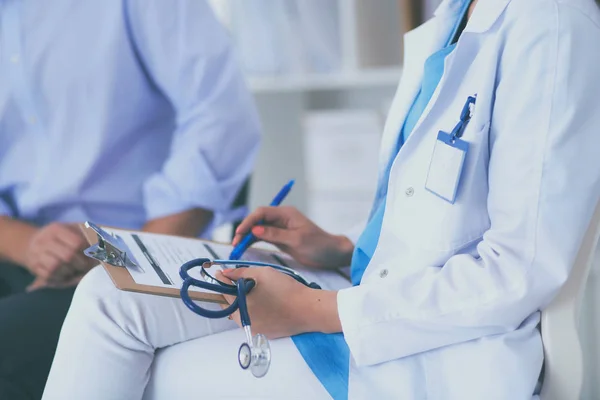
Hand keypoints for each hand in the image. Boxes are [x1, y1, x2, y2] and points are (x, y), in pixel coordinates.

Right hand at [24, 223, 95, 289]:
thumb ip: (89, 235)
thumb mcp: (72, 230)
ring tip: (74, 269)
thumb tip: (109, 244)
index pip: (76, 243)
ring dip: (69, 271)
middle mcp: (44, 240)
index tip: (92, 255)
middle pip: (68, 256)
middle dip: (81, 264)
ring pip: (56, 267)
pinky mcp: (34, 267)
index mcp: (56, 229)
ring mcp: (36, 254)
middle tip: (85, 265)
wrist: (31, 243)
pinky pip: (48, 275)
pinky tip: (65, 273)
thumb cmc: (60, 239)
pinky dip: (60, 277)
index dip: (87, 251)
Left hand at [217, 267, 340, 338]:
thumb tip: (225, 274)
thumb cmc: (285, 289)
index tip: (219, 273)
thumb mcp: (262, 273)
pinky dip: (252, 310)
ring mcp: (253, 329)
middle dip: (229, 291)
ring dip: (241, 301)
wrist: (308, 309)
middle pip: (229, 304)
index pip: (222, 290)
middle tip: (234, 280)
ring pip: (240, 312)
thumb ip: (240, 273)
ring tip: (250, 289)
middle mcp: (242, 321)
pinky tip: (262, 302)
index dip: (220, 280)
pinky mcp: (264, 333)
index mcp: (239, 305)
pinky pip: (251, 320)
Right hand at [232, 206, 353, 268]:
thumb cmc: (318, 244)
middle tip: (235, 244)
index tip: (239, 233)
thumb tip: (255, 229)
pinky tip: (246, 248)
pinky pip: (263, 237)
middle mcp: (281, 219)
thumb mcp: (296, 240)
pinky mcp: (280, 238)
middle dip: (245, 230)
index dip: (248, 221)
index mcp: (286, 214)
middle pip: (257, 220)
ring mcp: (280, 228)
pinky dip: (254, 242)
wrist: (331, 254)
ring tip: (237, 248)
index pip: (262, 213)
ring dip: (247, 237)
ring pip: (258, 229)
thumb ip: (275, 234)